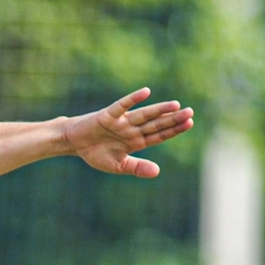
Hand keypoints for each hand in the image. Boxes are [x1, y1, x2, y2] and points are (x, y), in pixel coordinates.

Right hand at [62, 88, 193, 178]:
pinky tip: (146, 92)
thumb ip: (137, 167)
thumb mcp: (118, 166)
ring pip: (144, 115)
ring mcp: (121, 122)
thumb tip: (157, 172)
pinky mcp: (108, 115)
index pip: (159, 135)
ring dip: (159, 110)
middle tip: (190, 112)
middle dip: (173, 119)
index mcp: (136, 141)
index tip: (190, 123)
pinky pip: (122, 106)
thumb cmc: (96, 153)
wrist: (74, 143)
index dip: (174, 130)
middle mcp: (132, 129)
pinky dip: (133, 99)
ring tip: (176, 105)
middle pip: (156, 124)